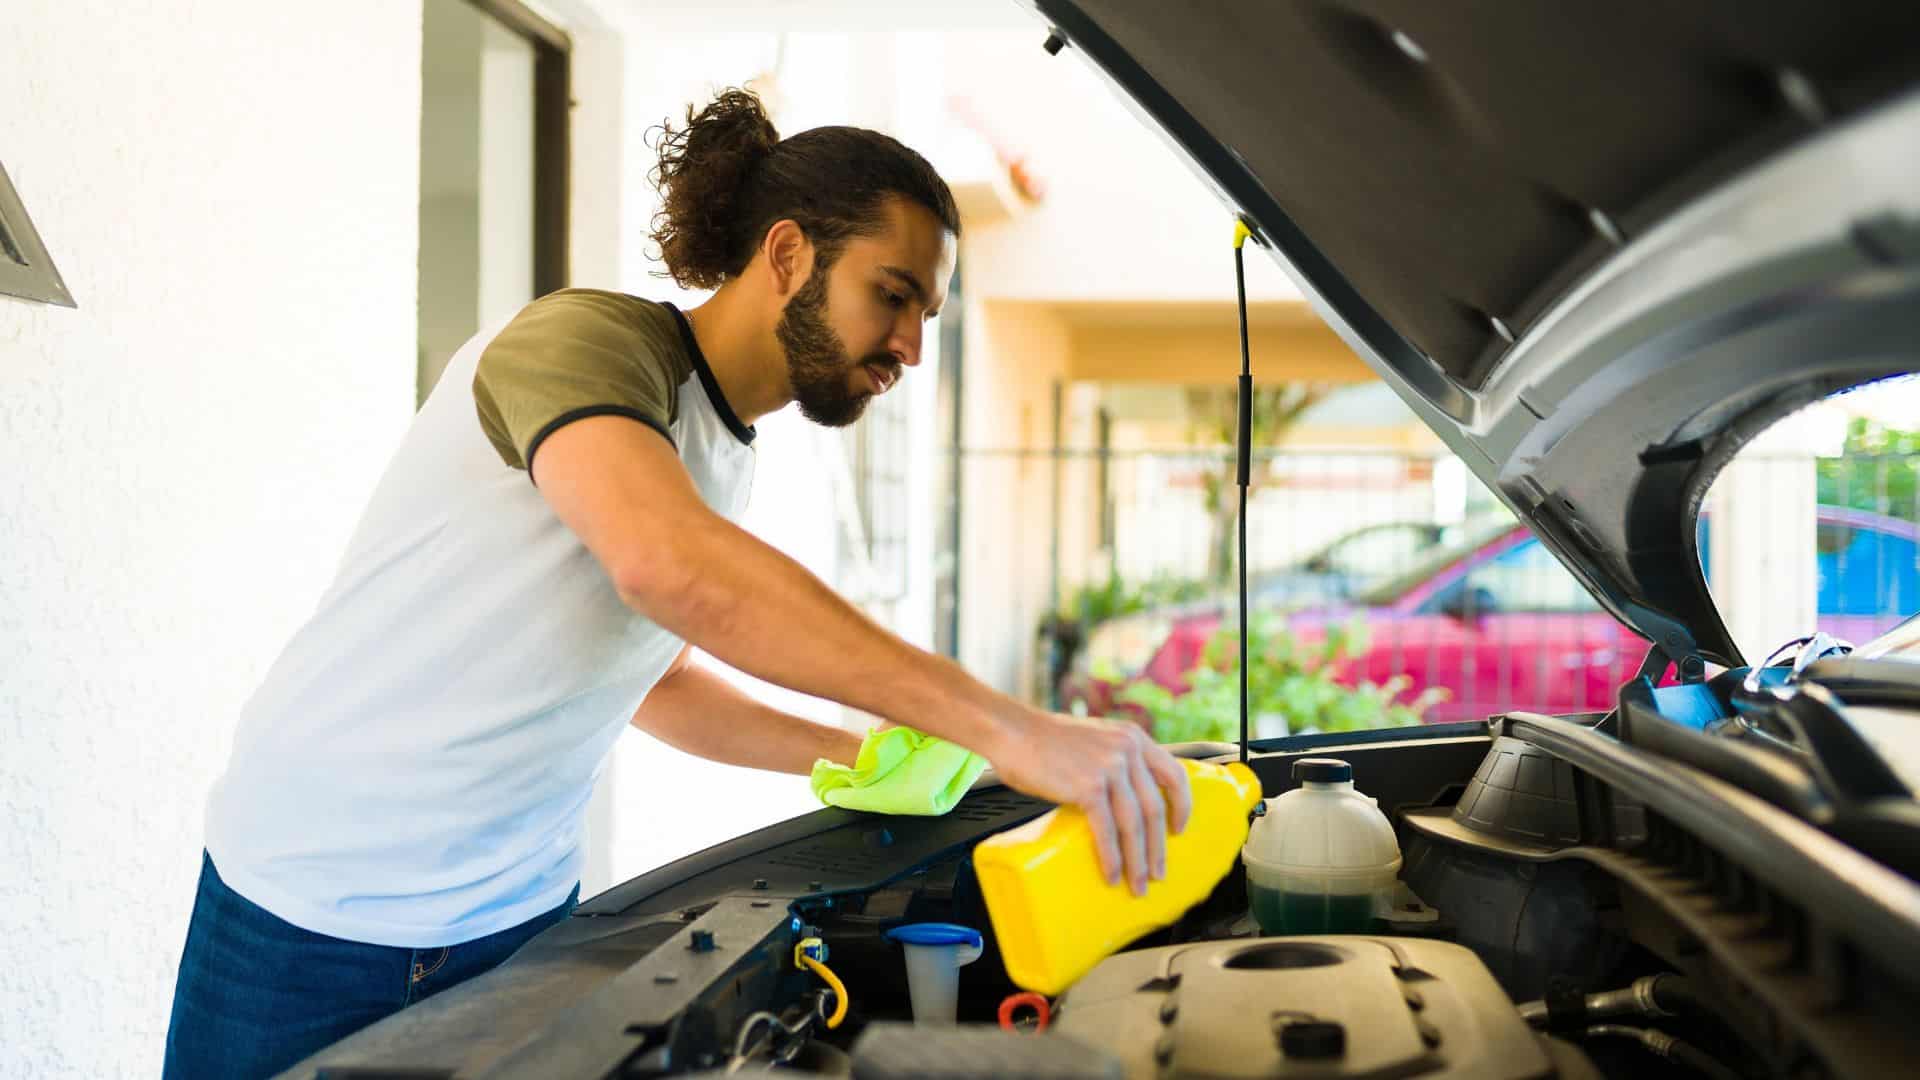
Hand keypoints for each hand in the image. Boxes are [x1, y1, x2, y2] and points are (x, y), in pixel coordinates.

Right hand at [990, 711, 1194, 895]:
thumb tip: (1123, 798)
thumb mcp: (1095, 739)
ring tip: (1137, 884)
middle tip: (1157, 872)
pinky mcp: (1088, 786)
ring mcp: (1109, 768)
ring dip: (1137, 860)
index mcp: (1133, 737)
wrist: (1012, 731)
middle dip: (1158, 847)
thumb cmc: (1044, 739)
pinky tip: (1112, 873)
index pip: (1174, 774)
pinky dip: (1112, 857)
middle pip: (1154, 808)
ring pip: (1134, 824)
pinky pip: (1107, 830)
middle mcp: (1127, 750)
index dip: (1182, 806)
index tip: (1179, 829)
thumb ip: (1115, 759)